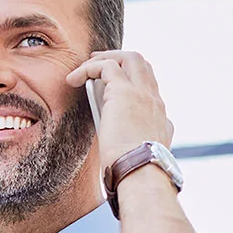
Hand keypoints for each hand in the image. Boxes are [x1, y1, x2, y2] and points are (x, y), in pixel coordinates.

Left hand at [66, 50, 173, 175]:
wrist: (142, 174)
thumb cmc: (136, 172)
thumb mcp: (140, 154)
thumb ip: (136, 142)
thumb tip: (123, 141)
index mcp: (159, 116)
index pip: (148, 85)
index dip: (130, 78)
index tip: (111, 84)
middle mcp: (154, 101)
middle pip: (142, 64)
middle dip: (119, 59)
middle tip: (97, 63)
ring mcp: (142, 94)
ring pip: (128, 58)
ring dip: (104, 59)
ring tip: (83, 69)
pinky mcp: (123, 92)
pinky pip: (106, 66)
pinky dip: (88, 68)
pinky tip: (72, 80)